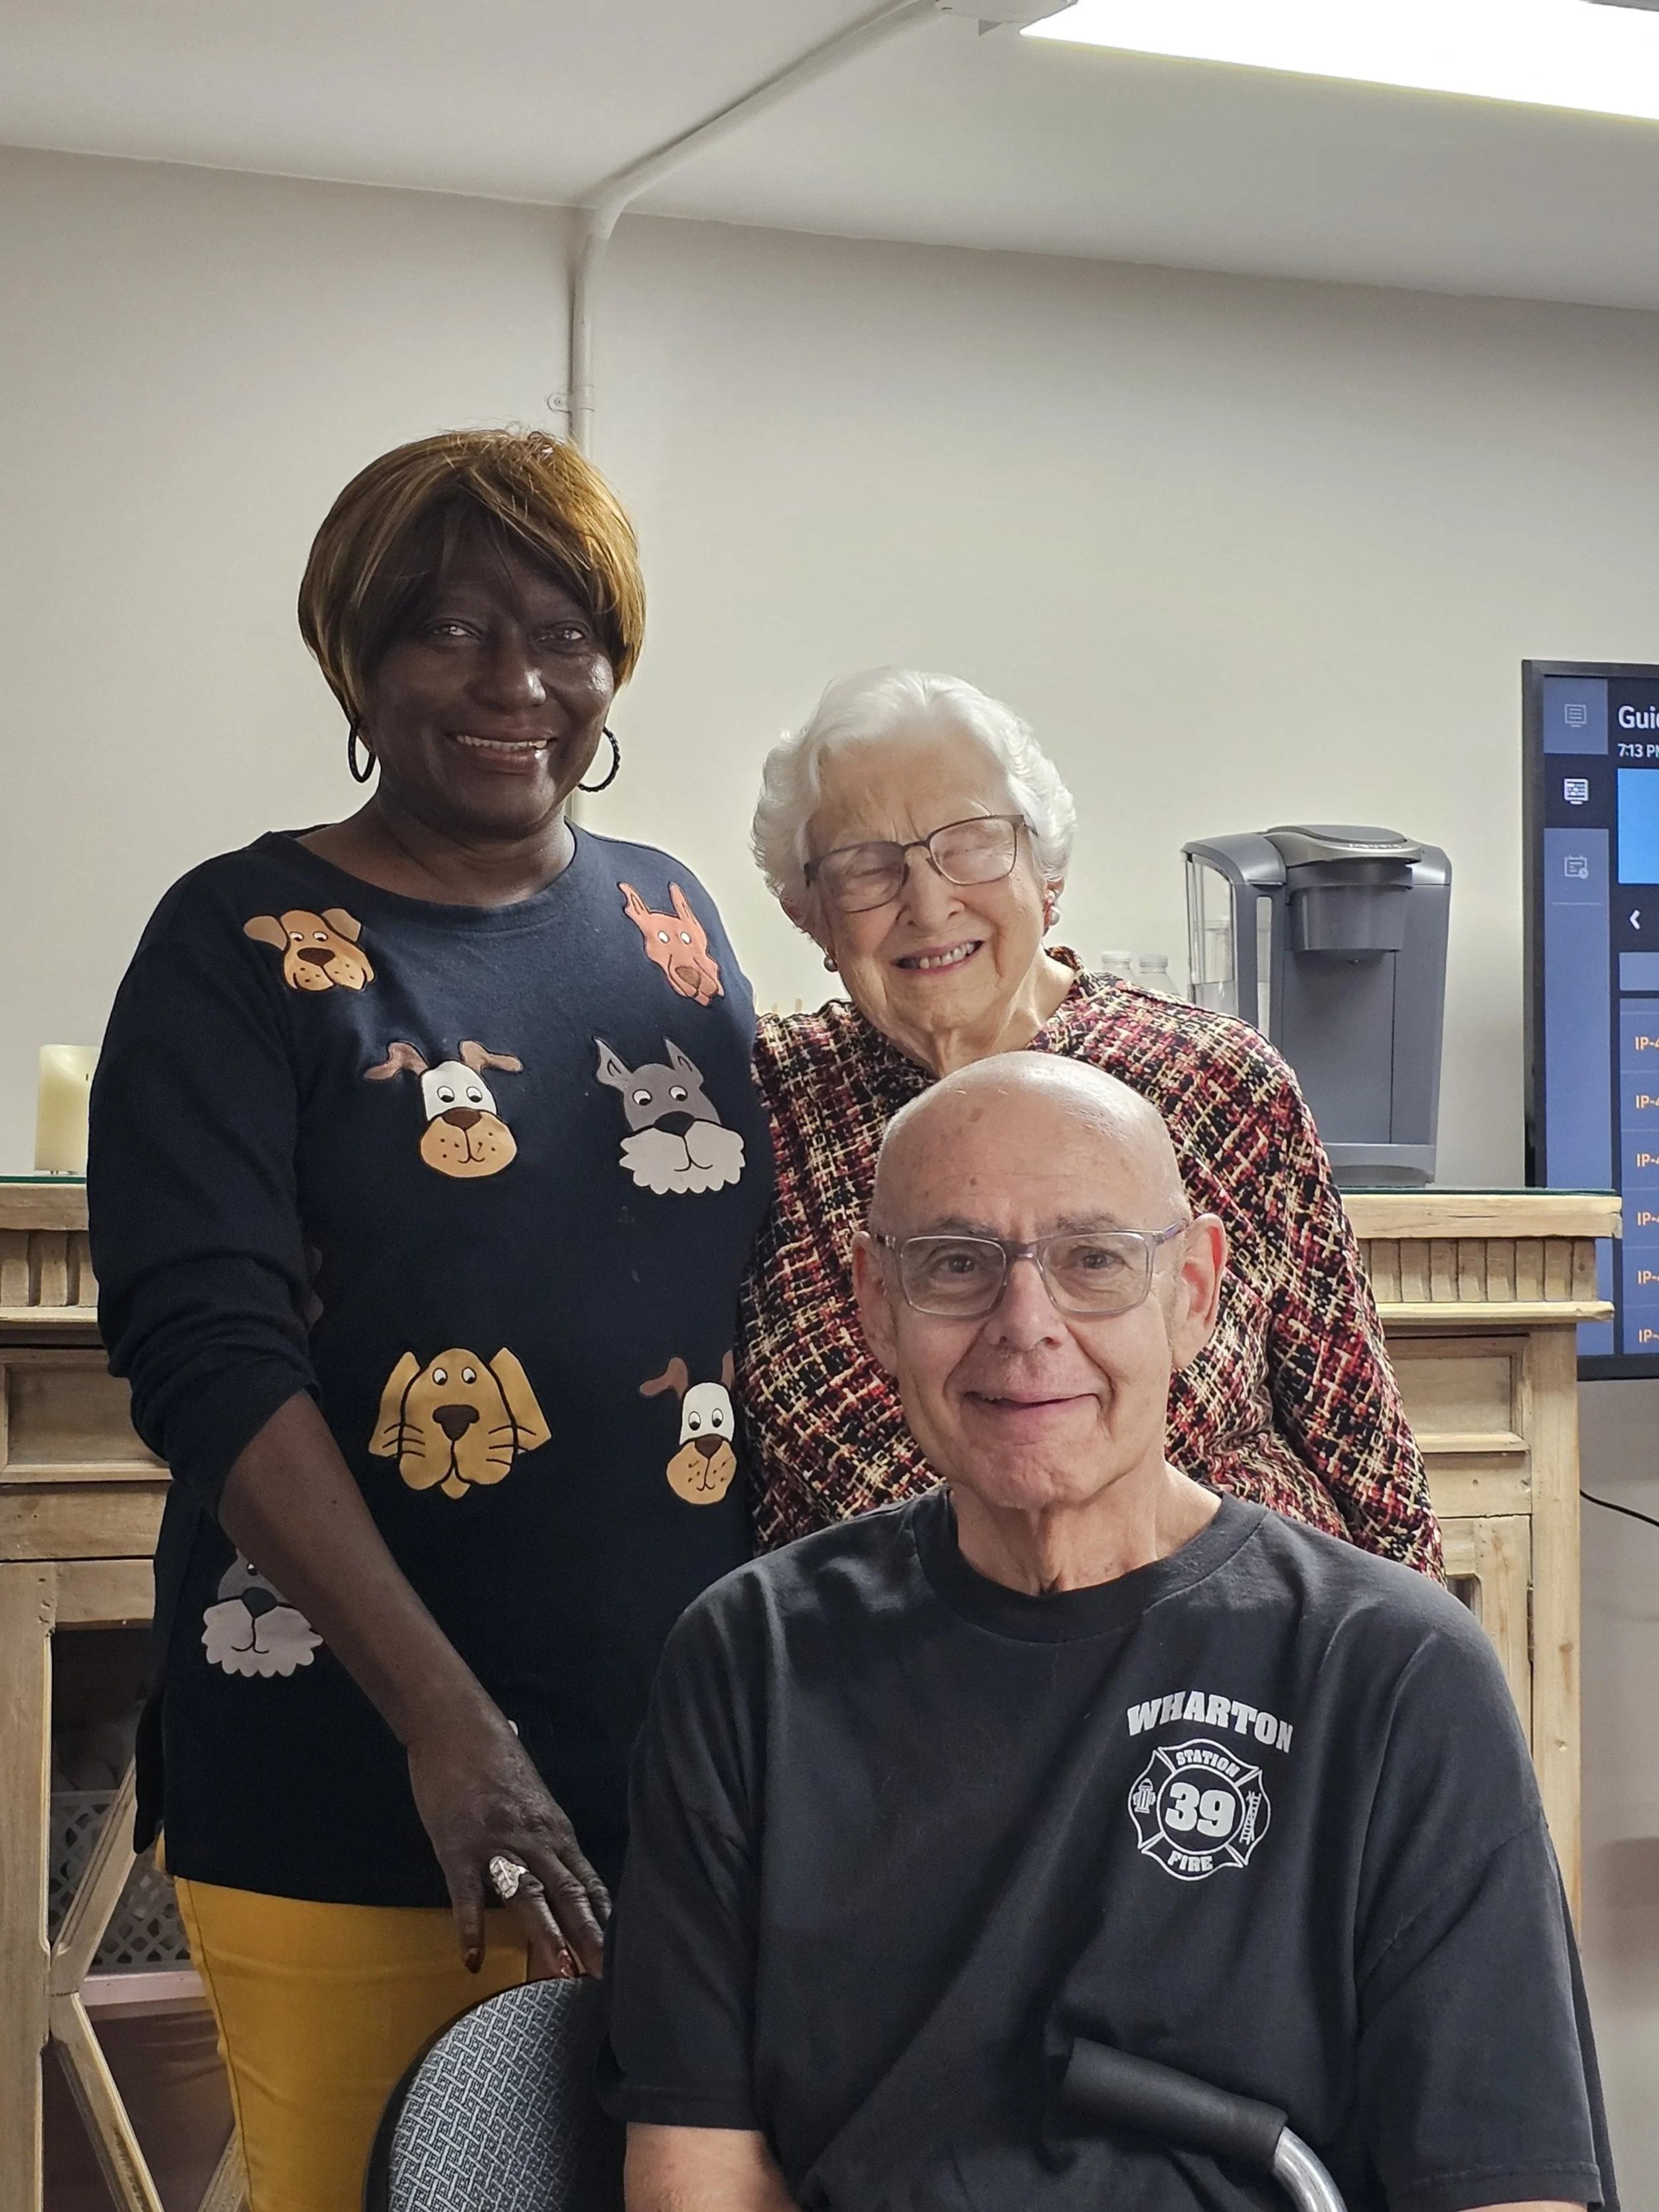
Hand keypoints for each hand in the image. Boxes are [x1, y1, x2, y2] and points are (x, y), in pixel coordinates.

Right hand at [406, 1702, 608, 1976]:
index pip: (587, 1881)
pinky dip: (471, 1928)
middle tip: (606, 1978)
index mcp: (554, 1828)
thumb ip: (540, 1822)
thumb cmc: (491, 1754)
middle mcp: (535, 1838)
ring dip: (546, 1936)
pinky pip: (467, 1894)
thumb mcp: (530, 1792)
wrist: (456, 1724)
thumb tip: (550, 1836)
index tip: (621, 1955)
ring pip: (529, 1895)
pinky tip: (472, 1960)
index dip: (603, 1920)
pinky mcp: (459, 1846)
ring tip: (561, 1975)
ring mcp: (498, 1843)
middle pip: (568, 1894)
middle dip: (588, 1937)